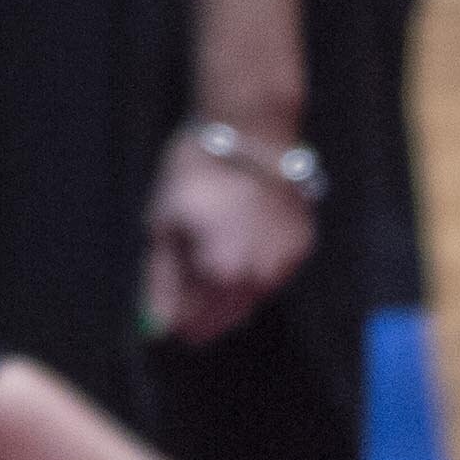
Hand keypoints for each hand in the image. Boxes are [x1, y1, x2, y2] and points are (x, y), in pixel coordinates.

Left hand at [141, 122, 317, 347]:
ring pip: (252, 300)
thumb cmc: (197, 174)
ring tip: (211, 260)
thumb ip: (161, 281)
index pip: (195, 325)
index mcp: (222, 278)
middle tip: (183, 294)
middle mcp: (260, 283)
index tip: (163, 311)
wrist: (253, 134)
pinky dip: (255, 270)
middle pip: (227, 319)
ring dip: (229, 294)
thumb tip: (157, 326)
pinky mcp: (302, 248)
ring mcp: (286, 266)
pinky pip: (273, 275)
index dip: (174, 321)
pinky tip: (241, 243)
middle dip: (202, 312)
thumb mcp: (164, 224)